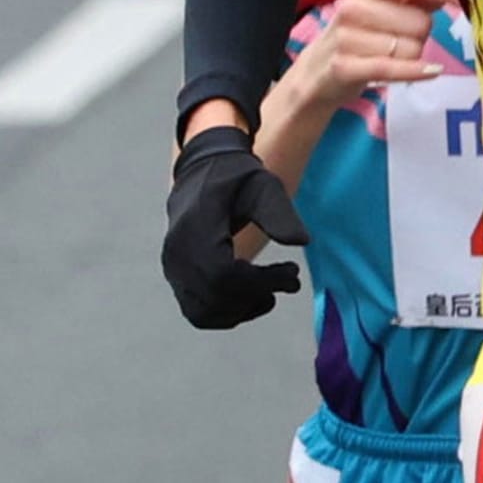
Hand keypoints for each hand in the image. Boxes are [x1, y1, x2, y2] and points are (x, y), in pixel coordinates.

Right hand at [162, 125, 311, 328]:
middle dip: (258, 295)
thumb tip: (302, 241)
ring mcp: (174, 270)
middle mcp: (177, 254)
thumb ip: (279, 212)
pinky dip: (228, 313)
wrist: (203, 174)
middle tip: (291, 280)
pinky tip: (254, 296)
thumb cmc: (238, 179)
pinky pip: (199, 311)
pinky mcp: (178, 279)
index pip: (223, 275)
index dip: (261, 281)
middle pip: (215, 298)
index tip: (292, 270)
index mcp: (195, 229)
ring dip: (243, 310)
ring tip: (272, 291)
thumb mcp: (265, 186)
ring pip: (204, 313)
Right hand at [292, 0, 451, 107]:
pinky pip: (396, 68)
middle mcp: (352, 7)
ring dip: (412, 57)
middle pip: (421, 21)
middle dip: (421, 35)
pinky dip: (417, 71)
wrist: (316, 76)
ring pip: (413, 48)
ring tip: (389, 56)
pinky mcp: (345, 67)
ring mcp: (345, 38)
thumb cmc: (361, 38)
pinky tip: (430, 71)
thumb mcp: (385, 10)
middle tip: (400, 40)